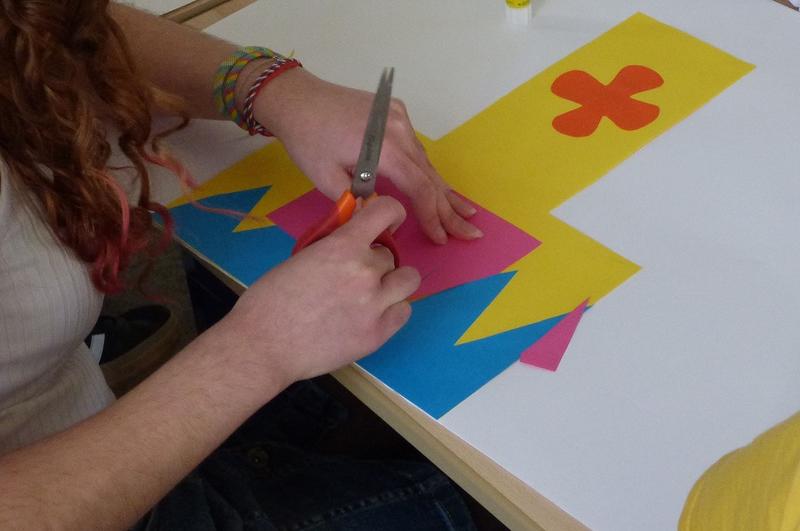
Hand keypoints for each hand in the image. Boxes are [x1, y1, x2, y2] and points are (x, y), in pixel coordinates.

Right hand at [220, 196, 419, 387]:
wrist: (263, 346)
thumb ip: (333, 246)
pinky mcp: (378, 334)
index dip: (391, 214)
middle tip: (355, 276)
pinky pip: (403, 312)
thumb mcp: (301, 257)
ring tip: (372, 294)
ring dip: (392, 283)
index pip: (388, 211)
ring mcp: (376, 305)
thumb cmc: (269, 300)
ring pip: (408, 281)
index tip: (388, 222)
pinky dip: (392, 310)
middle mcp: (366, 272)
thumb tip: (353, 237)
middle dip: (375, 262)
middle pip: (391, 255)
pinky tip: (371, 315)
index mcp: (343, 246)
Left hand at [253, 68, 482, 244]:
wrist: (296, 98)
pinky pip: (416, 148)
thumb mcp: (326, 180)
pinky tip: (439, 187)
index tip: (441, 238)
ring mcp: (399, 117)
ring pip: (426, 161)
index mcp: (384, 147)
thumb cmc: (307, 140)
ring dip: (442, 190)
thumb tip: (382, 218)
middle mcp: (399, 129)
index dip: (432, 215)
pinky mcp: (394, 112)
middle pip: (430, 175)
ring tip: (464, 213)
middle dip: (450, 208)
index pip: (419, 188)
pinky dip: (427, 171)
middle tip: (471, 232)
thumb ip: (358, 202)